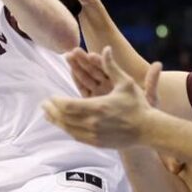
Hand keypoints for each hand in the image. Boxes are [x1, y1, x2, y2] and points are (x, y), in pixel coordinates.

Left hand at [43, 46, 158, 148]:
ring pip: (68, 129)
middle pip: (64, 118)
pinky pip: (76, 136)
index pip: (68, 105)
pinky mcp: (97, 143)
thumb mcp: (126, 83)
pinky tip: (63, 125)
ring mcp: (94, 135)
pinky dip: (67, 129)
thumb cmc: (138, 105)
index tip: (49, 97)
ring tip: (48, 115)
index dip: (56, 102)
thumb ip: (112, 66)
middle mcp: (93, 123)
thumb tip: (105, 48)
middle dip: (52, 111)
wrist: (148, 130)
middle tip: (43, 105)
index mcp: (98, 107)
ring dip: (56, 121)